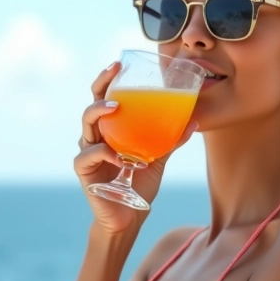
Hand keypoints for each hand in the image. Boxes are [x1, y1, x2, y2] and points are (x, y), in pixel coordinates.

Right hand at [73, 61, 198, 235]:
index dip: (107, 80)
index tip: (119, 63)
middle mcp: (96, 138)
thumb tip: (194, 121)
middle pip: (92, 106)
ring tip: (115, 108)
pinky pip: (87, 156)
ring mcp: (88, 154)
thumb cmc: (139, 186)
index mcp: (111, 131)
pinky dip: (101, 152)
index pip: (104, 99)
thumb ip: (171, 140)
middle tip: (114, 73)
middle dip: (100, 87)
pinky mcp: (85, 173)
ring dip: (99, 113)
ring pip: (86, 127)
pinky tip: (116, 155)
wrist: (129, 217)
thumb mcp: (158, 159)